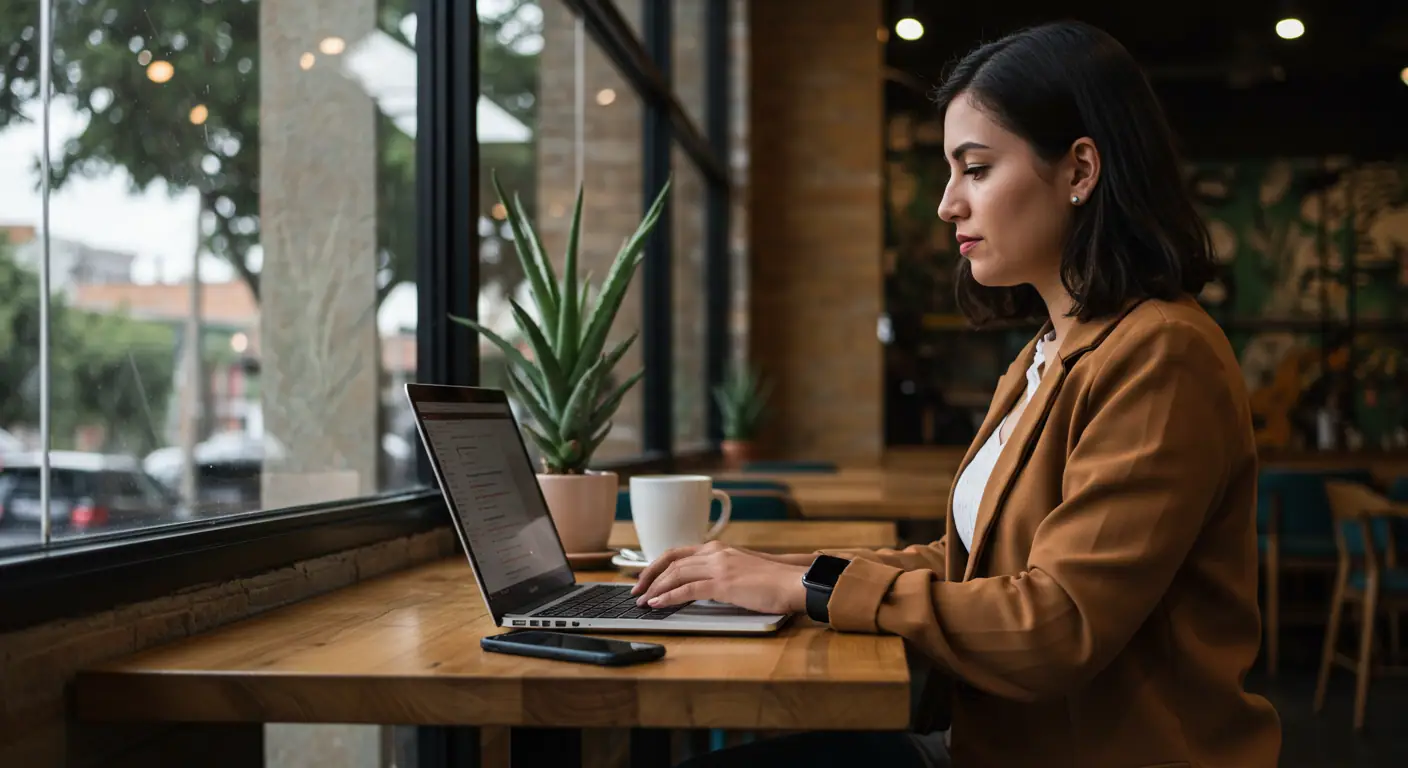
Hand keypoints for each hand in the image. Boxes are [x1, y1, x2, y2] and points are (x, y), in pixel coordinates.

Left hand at [630, 542, 808, 614]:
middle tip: (636, 591)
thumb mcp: (741, 571)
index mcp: (718, 548)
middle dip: (649, 576)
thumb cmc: (773, 581)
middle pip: (671, 561)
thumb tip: (701, 586)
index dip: (657, 565)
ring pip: (675, 574)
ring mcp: (719, 566)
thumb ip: (720, 572)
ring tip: (643, 602)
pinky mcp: (723, 583)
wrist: (794, 583)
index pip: (678, 553)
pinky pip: (687, 589)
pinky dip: (669, 597)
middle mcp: (715, 552)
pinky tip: (658, 604)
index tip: (645, 577)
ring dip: (655, 589)